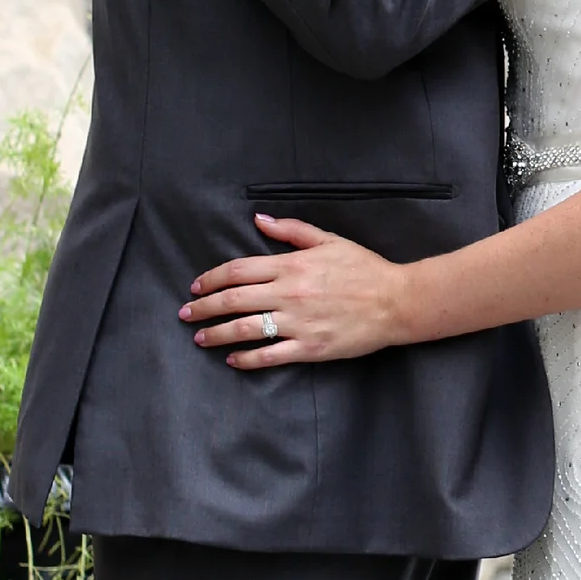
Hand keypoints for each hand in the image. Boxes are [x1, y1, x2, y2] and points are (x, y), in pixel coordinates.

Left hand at [179, 219, 411, 366]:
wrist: (395, 302)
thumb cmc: (364, 269)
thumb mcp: (329, 241)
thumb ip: (291, 231)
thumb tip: (259, 219)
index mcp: (291, 266)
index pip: (238, 271)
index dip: (212, 279)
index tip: (196, 286)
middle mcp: (289, 294)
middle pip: (233, 301)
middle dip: (203, 308)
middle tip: (185, 315)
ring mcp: (298, 323)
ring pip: (244, 329)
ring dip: (216, 334)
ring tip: (200, 338)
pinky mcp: (309, 348)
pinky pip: (269, 355)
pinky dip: (247, 359)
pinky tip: (233, 359)